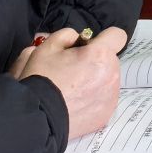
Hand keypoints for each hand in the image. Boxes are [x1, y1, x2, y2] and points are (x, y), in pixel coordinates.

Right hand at [12, 27, 127, 137]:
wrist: (35, 117)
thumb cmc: (41, 79)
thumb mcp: (47, 47)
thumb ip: (67, 35)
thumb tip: (78, 38)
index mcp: (100, 54)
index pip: (117, 35)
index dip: (103, 39)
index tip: (88, 47)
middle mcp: (112, 74)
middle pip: (110, 60)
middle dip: (96, 62)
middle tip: (73, 71)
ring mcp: (111, 96)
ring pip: (108, 80)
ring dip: (96, 81)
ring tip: (72, 91)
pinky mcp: (106, 114)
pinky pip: (104, 100)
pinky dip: (94, 100)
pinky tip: (75, 105)